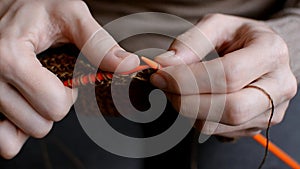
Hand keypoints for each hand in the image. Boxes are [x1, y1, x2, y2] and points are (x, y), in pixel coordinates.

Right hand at [0, 0, 138, 158]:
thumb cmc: (36, 8)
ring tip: (33, 90)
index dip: (70, 95)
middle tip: (49, 83)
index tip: (66, 78)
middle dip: (53, 107)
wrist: (9, 5)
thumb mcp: (70, 15)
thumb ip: (97, 42)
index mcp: (10, 56)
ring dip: (34, 117)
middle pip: (39, 126)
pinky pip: (0, 142)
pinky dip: (15, 130)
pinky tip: (23, 106)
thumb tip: (128, 65)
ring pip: (16, 137)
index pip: (54, 106)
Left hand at [150, 14, 296, 137]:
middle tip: (164, 86)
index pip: (228, 75)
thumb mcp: (217, 26)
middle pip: (230, 108)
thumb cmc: (239, 37)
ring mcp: (270, 111)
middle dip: (187, 101)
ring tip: (177, 90)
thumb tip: (165, 64)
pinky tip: (193, 99)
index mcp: (271, 53)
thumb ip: (191, 42)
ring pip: (220, 125)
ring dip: (188, 110)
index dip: (188, 79)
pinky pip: (217, 131)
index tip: (161, 75)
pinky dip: (196, 117)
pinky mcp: (256, 126)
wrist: (262, 53)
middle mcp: (278, 86)